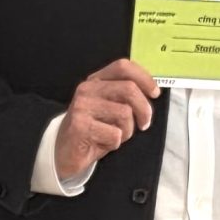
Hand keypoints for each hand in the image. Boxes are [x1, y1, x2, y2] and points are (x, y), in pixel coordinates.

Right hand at [56, 59, 159, 182]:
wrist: (64, 152)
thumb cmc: (93, 130)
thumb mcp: (109, 108)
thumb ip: (125, 96)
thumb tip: (152, 92)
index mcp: (96, 80)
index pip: (123, 67)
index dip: (144, 78)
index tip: (154, 94)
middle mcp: (87, 89)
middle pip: (129, 89)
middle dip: (144, 109)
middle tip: (144, 124)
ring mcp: (82, 107)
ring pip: (124, 113)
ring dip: (128, 130)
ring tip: (117, 136)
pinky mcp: (79, 126)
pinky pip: (114, 134)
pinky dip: (115, 143)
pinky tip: (103, 144)